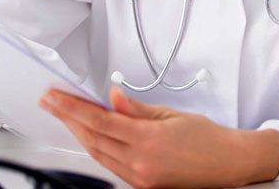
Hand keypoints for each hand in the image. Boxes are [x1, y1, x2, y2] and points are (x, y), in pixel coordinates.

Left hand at [39, 86, 278, 187]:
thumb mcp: (172, 115)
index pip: (100, 121)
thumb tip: (113, 98)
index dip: (73, 108)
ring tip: (65, 115)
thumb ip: (137, 109)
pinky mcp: (140, 184)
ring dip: (78, 133)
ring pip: (97, 153)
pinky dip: (96, 147)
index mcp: (148, 140)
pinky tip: (90, 135)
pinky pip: (109, 164)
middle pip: (92, 138)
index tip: (55, 97)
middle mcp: (139, 162)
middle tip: (51, 102)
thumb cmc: (208, 138)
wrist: (227, 163)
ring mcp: (138, 177)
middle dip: (68, 118)